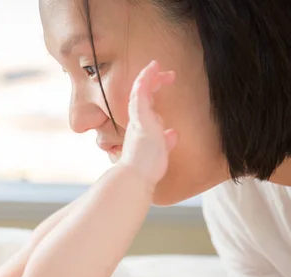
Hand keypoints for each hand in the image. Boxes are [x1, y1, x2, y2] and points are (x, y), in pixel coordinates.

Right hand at [119, 60, 177, 185]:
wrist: (136, 178)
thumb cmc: (146, 169)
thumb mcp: (160, 151)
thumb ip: (165, 141)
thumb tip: (173, 133)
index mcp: (141, 129)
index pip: (146, 106)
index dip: (153, 92)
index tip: (164, 81)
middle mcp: (137, 122)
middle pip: (142, 96)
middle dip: (154, 82)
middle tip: (169, 74)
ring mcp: (138, 120)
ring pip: (139, 92)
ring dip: (149, 77)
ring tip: (158, 65)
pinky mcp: (141, 119)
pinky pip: (140, 95)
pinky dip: (145, 80)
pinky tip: (152, 68)